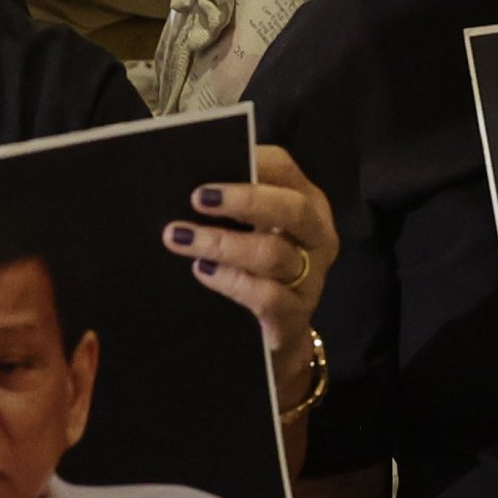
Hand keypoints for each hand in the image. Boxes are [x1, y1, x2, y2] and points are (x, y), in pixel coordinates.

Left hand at [166, 142, 338, 383]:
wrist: (276, 334)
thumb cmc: (257, 268)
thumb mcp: (253, 230)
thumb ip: (233, 206)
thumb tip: (187, 179)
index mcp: (306, 202)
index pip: (283, 168)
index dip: (249, 163)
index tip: (211, 166)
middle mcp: (317, 236)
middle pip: (291, 209)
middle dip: (243, 201)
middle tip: (196, 199)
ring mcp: (311, 278)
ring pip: (273, 253)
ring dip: (222, 243)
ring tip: (180, 237)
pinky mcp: (296, 314)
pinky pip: (266, 296)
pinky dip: (230, 281)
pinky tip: (202, 271)